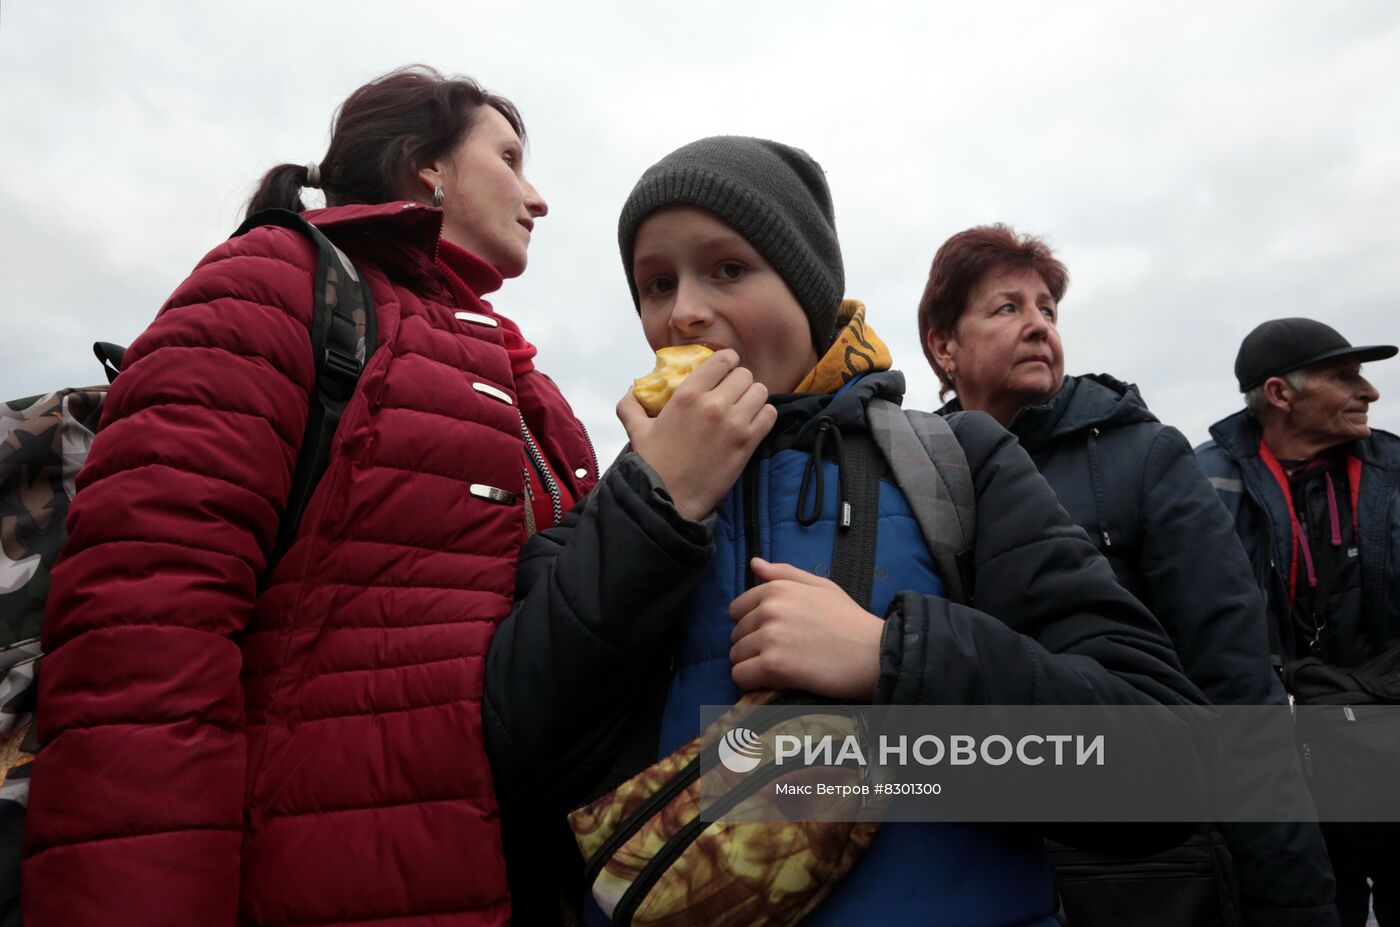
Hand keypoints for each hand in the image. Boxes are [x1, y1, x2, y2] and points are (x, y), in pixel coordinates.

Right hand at [617, 349, 775, 520]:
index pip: (723, 359)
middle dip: (739, 383)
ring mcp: (734, 423)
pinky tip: (751, 424)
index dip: (727, 362)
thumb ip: (631, 405)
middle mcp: (713, 404)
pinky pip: (769, 415)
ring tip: (743, 409)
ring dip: (753, 399)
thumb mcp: (637, 430)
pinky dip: (763, 416)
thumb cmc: (653, 464)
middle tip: (732, 396)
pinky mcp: (748, 443)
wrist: (669, 499)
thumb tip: (633, 389)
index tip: (725, 372)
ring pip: (760, 392)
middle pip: (744, 375)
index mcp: (687, 395)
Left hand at [728, 558, 882, 700]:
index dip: (751, 625)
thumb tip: (754, 563)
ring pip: (736, 656)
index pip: (737, 609)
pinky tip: (772, 681)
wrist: (873, 653)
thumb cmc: (850, 620)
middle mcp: (768, 609)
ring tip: (780, 667)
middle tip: (782, 653)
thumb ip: (785, 574)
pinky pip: (740, 676)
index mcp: (776, 589)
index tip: (772, 635)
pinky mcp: (773, 665)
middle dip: (752, 645)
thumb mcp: (821, 586)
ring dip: (752, 664)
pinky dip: (752, 681)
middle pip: (736, 634)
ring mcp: (769, 637)